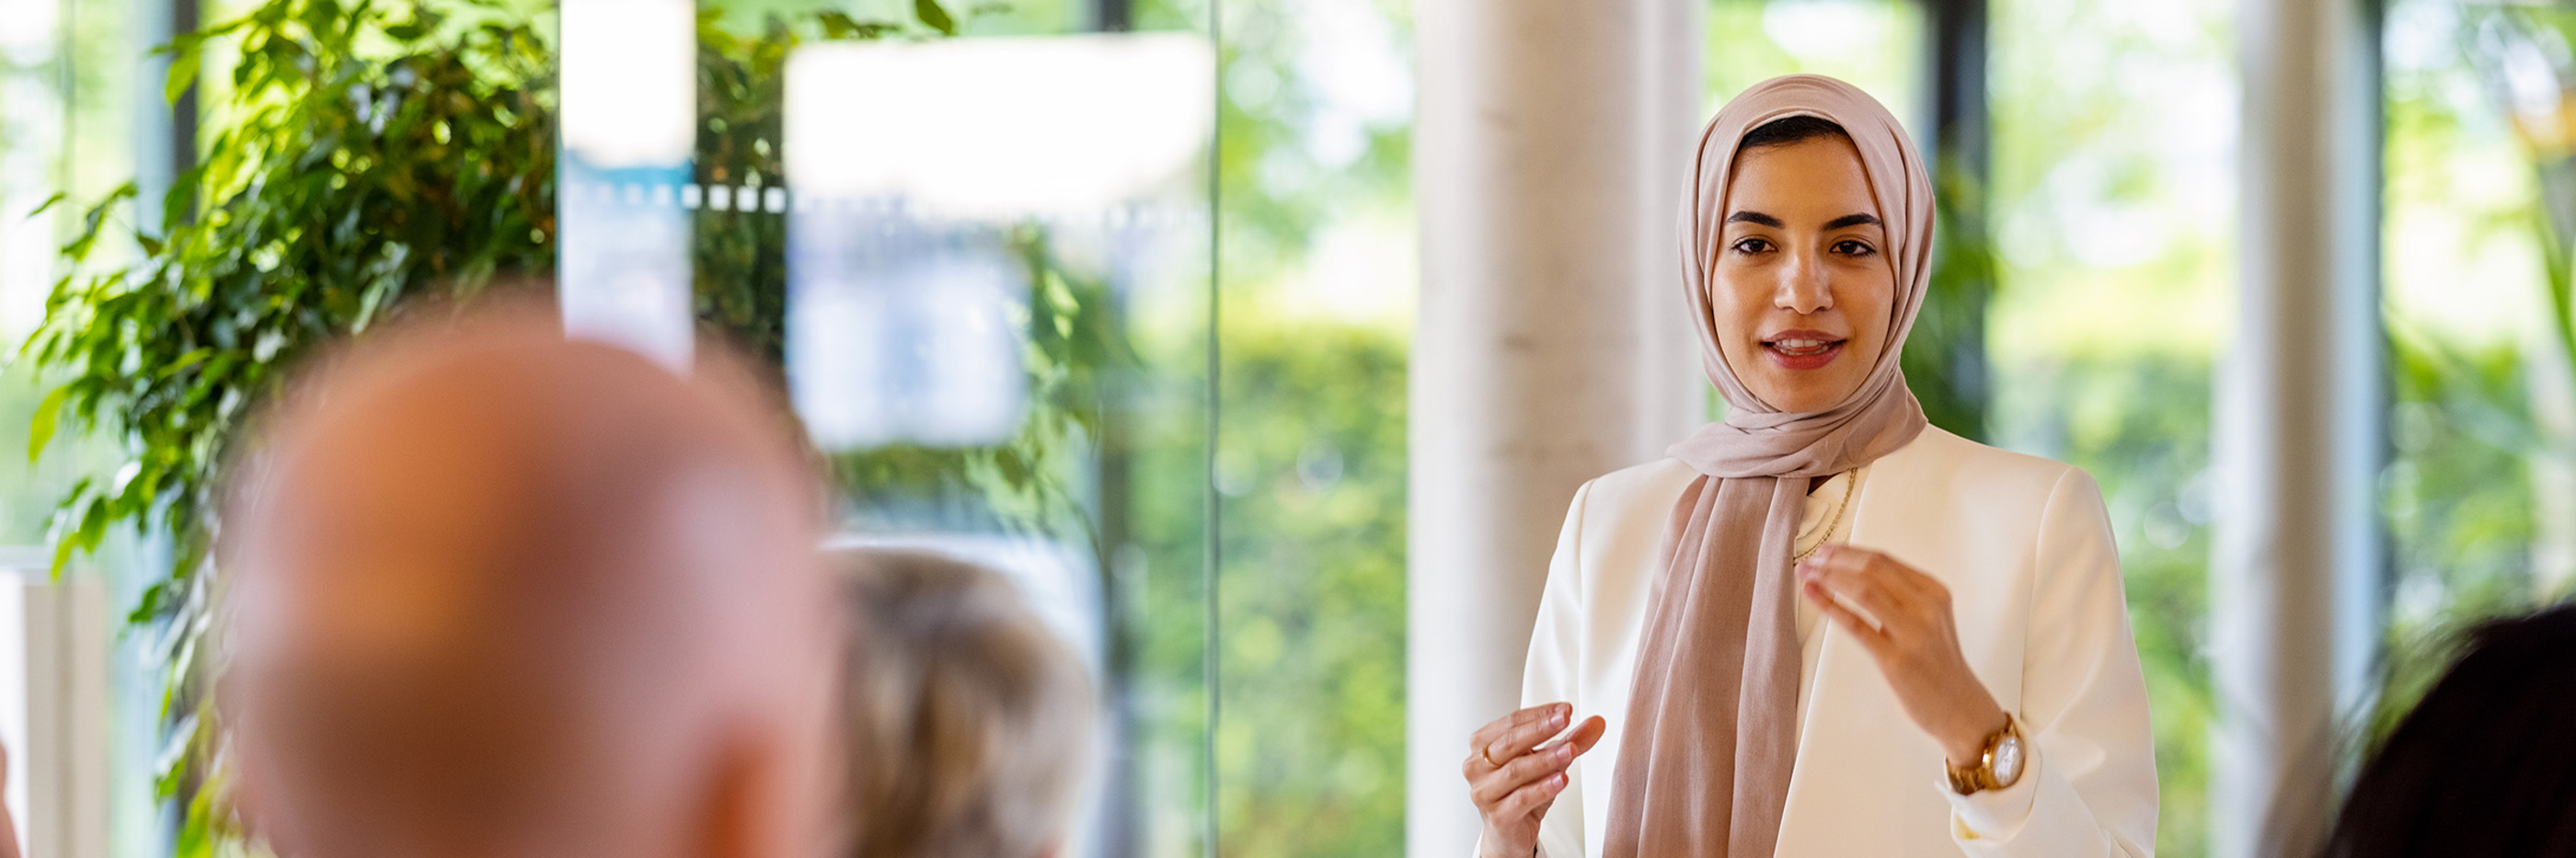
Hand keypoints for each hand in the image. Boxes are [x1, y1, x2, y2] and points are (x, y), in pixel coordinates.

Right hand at [1463, 702, 1605, 857]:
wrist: (1508, 833)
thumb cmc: (1520, 791)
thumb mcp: (1547, 762)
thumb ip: (1570, 741)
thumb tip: (1596, 723)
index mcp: (1483, 744)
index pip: (1511, 722)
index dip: (1539, 714)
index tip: (1564, 709)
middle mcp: (1477, 766)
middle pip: (1510, 742)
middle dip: (1540, 729)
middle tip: (1564, 720)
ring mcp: (1484, 792)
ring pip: (1516, 771)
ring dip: (1545, 759)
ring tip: (1570, 750)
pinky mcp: (1498, 816)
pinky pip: (1522, 798)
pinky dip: (1543, 788)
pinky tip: (1561, 779)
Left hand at [1796, 544, 2006, 765]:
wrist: (1960, 707)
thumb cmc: (1939, 665)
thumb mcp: (1931, 619)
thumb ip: (1903, 596)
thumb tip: (1855, 573)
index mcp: (1934, 592)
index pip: (1885, 560)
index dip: (1850, 552)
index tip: (1827, 550)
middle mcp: (1926, 607)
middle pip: (1873, 568)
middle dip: (1835, 559)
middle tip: (1812, 559)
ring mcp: (1912, 633)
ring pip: (1863, 589)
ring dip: (1829, 577)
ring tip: (1807, 574)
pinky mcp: (1895, 658)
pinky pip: (1856, 624)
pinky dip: (1830, 605)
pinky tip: (1813, 595)